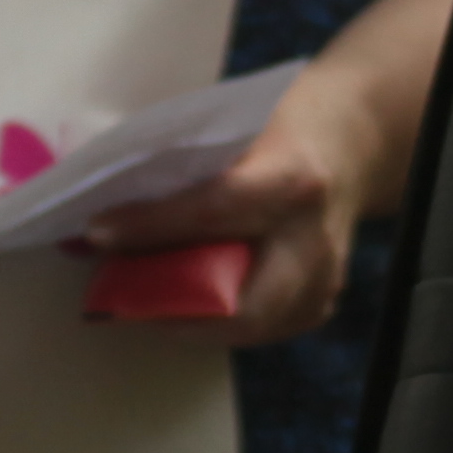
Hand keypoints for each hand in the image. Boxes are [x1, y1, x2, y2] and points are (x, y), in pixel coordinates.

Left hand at [81, 65, 390, 347]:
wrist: (354, 141)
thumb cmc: (284, 125)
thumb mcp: (238, 125)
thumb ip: (186, 162)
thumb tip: (108, 194)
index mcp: (292, 180)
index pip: (211, 212)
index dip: (150, 227)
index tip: (97, 233)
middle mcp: (315, 238)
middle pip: (242, 304)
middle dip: (174, 309)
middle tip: (119, 298)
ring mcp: (328, 277)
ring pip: (252, 326)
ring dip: (191, 322)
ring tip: (141, 302)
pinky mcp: (324, 299)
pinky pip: (265, 327)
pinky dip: (220, 320)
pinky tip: (186, 304)